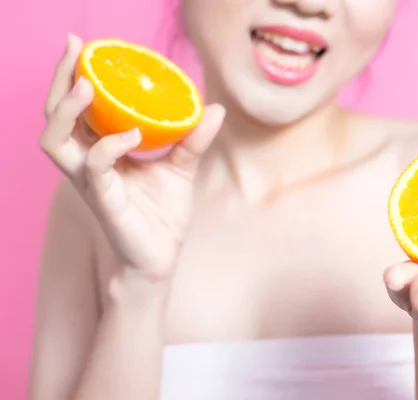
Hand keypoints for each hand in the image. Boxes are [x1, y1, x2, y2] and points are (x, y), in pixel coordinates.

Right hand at [39, 34, 224, 280]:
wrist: (163, 257)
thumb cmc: (163, 213)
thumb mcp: (181, 167)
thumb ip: (193, 137)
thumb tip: (215, 107)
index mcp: (99, 150)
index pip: (74, 108)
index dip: (71, 75)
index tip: (82, 45)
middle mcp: (86, 163)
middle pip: (54, 116)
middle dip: (59, 80)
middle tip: (75, 50)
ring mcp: (90, 182)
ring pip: (55, 141)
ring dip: (67, 110)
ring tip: (86, 85)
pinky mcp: (103, 201)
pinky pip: (95, 169)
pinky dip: (109, 147)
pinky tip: (131, 135)